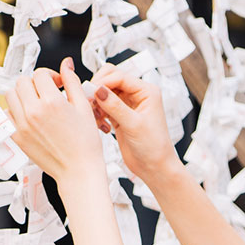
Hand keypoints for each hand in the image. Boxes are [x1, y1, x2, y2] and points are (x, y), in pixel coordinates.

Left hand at [8, 60, 104, 184]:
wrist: (78, 171)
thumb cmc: (85, 143)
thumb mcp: (84, 107)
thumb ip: (72, 82)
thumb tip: (66, 65)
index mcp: (52, 102)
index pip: (40, 74)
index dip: (51, 76)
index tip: (58, 83)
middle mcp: (33, 112)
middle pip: (22, 81)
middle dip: (35, 83)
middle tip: (47, 92)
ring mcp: (22, 125)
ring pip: (11, 95)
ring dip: (22, 94)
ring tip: (37, 102)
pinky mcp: (17, 137)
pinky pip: (7, 114)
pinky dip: (15, 111)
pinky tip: (29, 116)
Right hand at [90, 64, 180, 182]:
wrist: (155, 167)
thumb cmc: (154, 147)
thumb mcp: (133, 125)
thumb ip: (115, 106)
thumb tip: (99, 90)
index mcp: (147, 92)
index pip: (120, 77)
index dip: (103, 82)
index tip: (91, 92)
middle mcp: (138, 95)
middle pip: (111, 80)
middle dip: (98, 89)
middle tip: (89, 102)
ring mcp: (128, 105)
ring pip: (105, 93)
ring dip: (96, 102)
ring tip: (96, 117)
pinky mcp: (119, 115)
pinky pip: (103, 106)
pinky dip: (98, 112)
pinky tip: (100, 124)